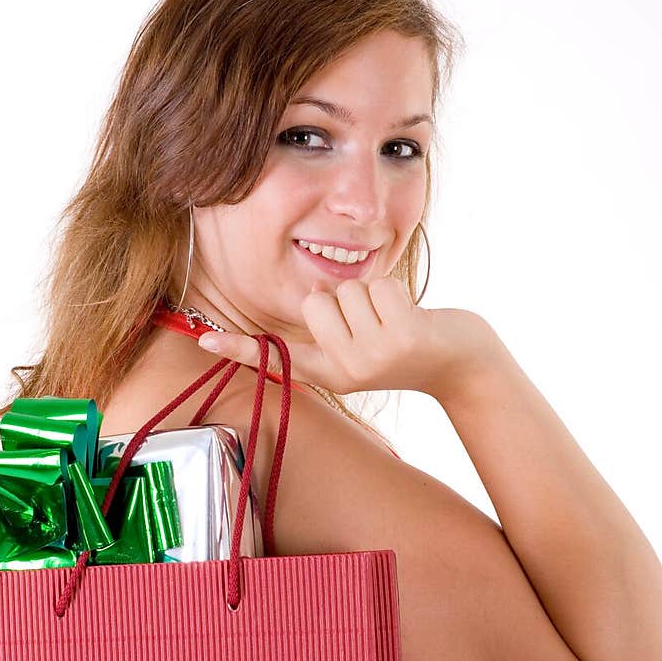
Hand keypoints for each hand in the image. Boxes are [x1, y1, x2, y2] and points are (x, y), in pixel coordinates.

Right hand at [196, 277, 494, 397]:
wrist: (459, 363)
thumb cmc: (405, 346)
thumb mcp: (362, 351)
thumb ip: (332, 333)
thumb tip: (309, 303)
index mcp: (330, 374)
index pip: (277, 358)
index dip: (239, 348)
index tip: (203, 337)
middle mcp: (346, 371)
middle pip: (313, 302)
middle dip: (341, 297)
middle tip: (371, 321)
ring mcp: (374, 357)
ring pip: (346, 291)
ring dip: (372, 293)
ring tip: (394, 320)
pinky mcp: (402, 338)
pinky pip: (378, 286)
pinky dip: (396, 290)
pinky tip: (411, 316)